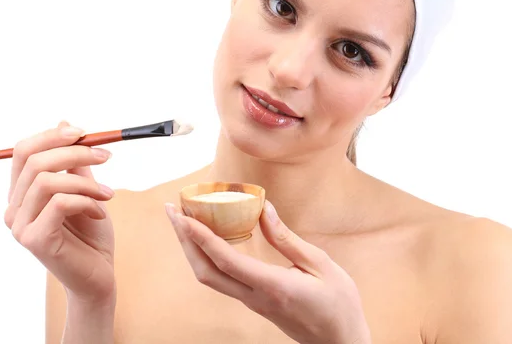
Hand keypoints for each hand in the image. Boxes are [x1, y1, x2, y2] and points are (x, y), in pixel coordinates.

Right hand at [4, 121, 116, 302]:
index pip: (24, 152)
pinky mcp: (35, 240)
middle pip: (34, 161)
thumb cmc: (90, 232)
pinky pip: (61, 203)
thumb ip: (73, 162)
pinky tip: (101, 212)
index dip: (52, 136)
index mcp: (22, 193)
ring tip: (108, 194)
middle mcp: (14, 208)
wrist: (98, 274)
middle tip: (106, 156)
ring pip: (48, 181)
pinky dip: (87, 201)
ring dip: (87, 182)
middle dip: (75, 152)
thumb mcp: (84, 189)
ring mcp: (20, 226)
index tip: (85, 132)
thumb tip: (65, 123)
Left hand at [165, 200, 371, 343]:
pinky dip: (207, 255)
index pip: (226, 261)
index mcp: (273, 287)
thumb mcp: (321, 265)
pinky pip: (221, 278)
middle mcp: (255, 298)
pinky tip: (208, 237)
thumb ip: (287, 239)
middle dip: (185, 240)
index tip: (184, 215)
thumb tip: (263, 208)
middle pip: (206, 272)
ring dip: (192, 248)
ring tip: (183, 219)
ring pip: (210, 277)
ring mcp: (252, 303)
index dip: (201, 237)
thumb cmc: (338, 304)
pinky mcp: (254, 302)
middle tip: (173, 210)